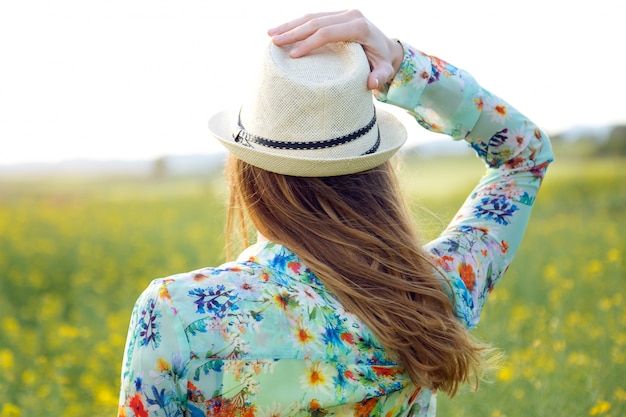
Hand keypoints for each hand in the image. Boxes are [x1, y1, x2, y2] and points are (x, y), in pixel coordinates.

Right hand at [268, 10, 403, 90]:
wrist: (387, 48)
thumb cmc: (384, 62)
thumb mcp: (385, 71)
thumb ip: (380, 77)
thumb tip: (371, 83)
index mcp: (359, 26)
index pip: (327, 33)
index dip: (308, 43)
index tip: (293, 56)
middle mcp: (350, 15)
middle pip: (316, 22)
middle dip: (293, 32)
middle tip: (274, 43)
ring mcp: (343, 12)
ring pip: (312, 16)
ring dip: (290, 25)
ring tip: (270, 35)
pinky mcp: (337, 15)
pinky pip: (314, 17)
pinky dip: (296, 24)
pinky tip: (281, 30)